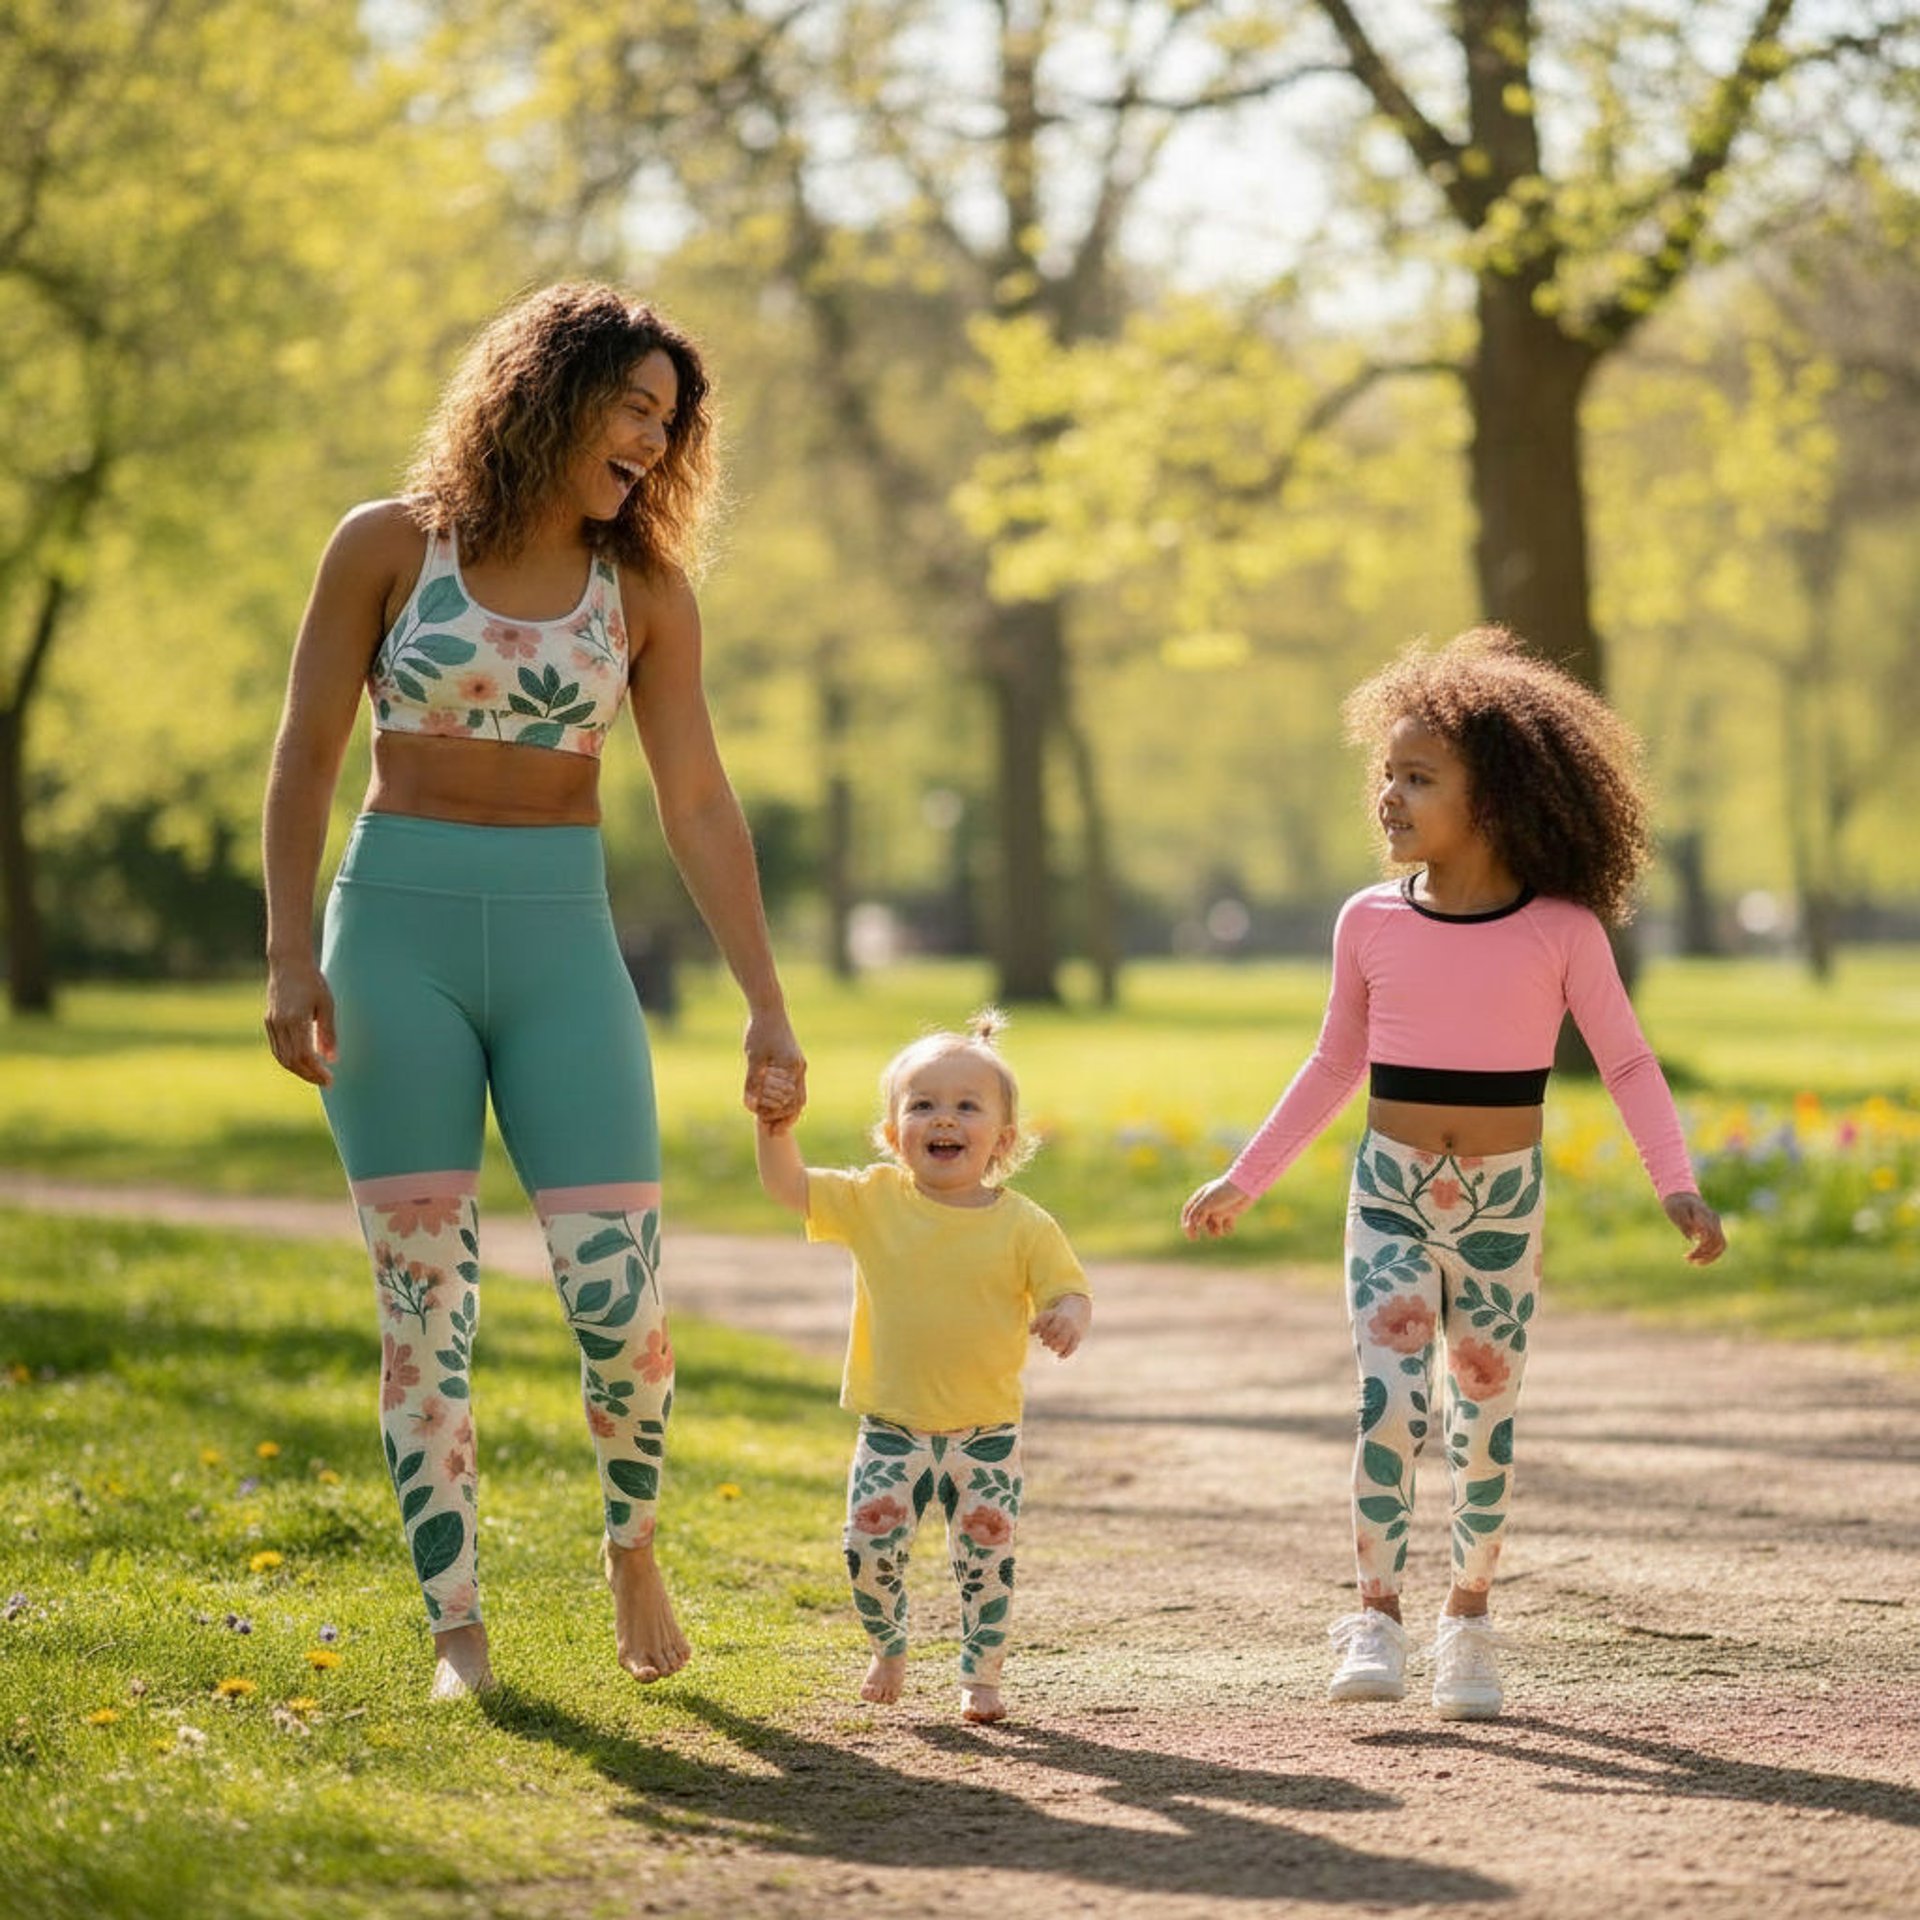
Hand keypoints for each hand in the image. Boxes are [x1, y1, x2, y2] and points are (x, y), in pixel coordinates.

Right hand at [263, 959, 336, 1086]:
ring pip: (281, 1057)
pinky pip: (277, 1047)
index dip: (316, 1071)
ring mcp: (272, 1023)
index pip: (304, 1056)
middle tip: (325, 1081)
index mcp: (295, 1020)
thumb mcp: (327, 1005)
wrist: (288, 963)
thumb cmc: (312, 982)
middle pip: (291, 1061)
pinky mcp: (269, 1020)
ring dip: (298, 1069)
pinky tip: (302, 1061)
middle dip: (308, 1074)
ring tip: (315, 1074)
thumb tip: (332, 1059)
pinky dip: (289, 1059)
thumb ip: (328, 1033)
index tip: (329, 1079)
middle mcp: (280, 1024)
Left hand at [743, 1008, 805, 1127]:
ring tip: (771, 1122)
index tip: (767, 1127)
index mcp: (793, 1068)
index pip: (791, 1101)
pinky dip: (785, 1099)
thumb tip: (751, 1106)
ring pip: (797, 1096)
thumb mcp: (754, 1057)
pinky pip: (793, 1087)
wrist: (768, 1009)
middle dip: (786, 1119)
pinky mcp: (792, 1061)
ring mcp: (797, 1065)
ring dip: (786, 1111)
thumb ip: (753, 1082)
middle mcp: (799, 1068)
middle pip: (798, 1102)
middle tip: (771, 1131)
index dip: (780, 1117)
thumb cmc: (760, 1031)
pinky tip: (772, 1105)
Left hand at [1031, 1293, 1090, 1358]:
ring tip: (1052, 1347)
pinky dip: (1065, 1353)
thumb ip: (1038, 1322)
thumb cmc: (1058, 1314)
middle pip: (1051, 1332)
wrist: (1079, 1306)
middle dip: (1045, 1339)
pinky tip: (1059, 1356)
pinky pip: (1072, 1347)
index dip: (1035, 1328)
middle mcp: (1063, 1320)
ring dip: (1053, 1347)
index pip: (1042, 1320)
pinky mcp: (1078, 1336)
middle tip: (1044, 1342)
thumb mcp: (1049, 1314)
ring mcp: (1071, 1328)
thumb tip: (1030, 1332)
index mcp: (1054, 1313)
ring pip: (1061, 1341)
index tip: (1033, 1333)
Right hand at [1181, 1175, 1253, 1240]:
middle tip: (1195, 1238)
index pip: (1188, 1211)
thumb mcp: (1206, 1203)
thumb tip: (1189, 1226)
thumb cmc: (1223, 1193)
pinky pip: (1226, 1226)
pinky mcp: (1231, 1213)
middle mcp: (1209, 1204)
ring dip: (1214, 1231)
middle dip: (1196, 1230)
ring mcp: (1220, 1209)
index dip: (1185, 1223)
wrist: (1245, 1187)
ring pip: (1212, 1226)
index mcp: (1200, 1198)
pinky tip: (1230, 1225)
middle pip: (1198, 1221)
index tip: (1188, 1233)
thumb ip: (1196, 1214)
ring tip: (1219, 1230)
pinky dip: (1227, 1229)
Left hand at [1663, 1191, 1725, 1265]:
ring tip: (1695, 1263)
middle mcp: (1714, 1219)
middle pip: (1717, 1242)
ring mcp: (1716, 1223)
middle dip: (1704, 1254)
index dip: (1700, 1248)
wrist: (1681, 1195)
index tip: (1687, 1256)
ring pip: (1721, 1245)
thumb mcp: (1675, 1211)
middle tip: (1688, 1260)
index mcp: (1704, 1214)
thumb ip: (1684, 1223)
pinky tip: (1700, 1259)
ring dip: (1710, 1256)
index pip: (1708, 1235)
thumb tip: (1693, 1237)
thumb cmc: (1675, 1204)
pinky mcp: (1715, 1228)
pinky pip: (1719, 1244)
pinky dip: (1712, 1253)